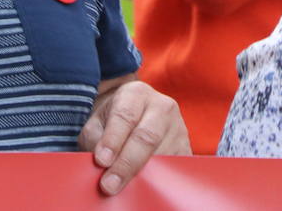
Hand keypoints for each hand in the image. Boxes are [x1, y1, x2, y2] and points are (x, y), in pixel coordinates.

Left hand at [78, 78, 189, 195]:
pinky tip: (143, 188)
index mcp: (136, 94)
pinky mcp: (187, 148)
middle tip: (109, 185)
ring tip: (123, 188)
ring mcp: (178, 128)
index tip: (101, 161)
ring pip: (162, 155)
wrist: (137, 117)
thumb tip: (101, 164)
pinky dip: (159, 180)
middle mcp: (161, 107)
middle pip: (146, 137)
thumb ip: (95, 139)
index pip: (124, 117)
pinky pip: (175, 167)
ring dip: (142, 175)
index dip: (112, 141)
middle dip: (126, 164)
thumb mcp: (96, 122)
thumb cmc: (112, 121)